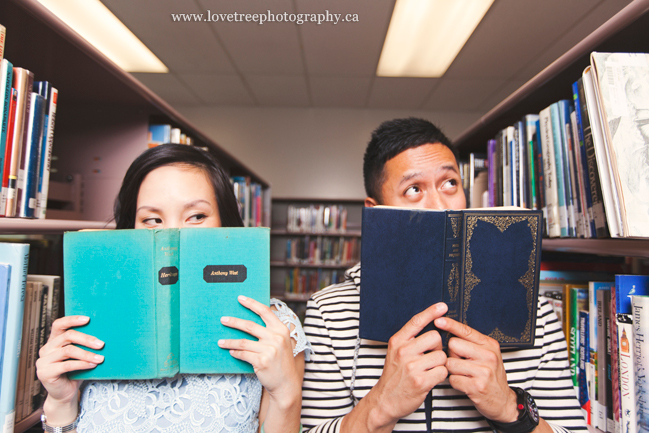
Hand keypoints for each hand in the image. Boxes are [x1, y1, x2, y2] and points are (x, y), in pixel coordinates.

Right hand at [36, 316, 104, 406]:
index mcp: (53, 341)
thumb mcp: (79, 356)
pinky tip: (93, 364)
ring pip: (68, 351)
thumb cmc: (74, 373)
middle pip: (67, 336)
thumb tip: (102, 336)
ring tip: (100, 358)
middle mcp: (46, 349)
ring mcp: (43, 361)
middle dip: (86, 339)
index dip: (72, 320)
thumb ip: (83, 346)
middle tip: (101, 344)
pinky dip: (82, 364)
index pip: (59, 324)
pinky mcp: (45, 373)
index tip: (88, 319)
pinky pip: (67, 365)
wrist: (65, 394)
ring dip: (87, 354)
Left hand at [218, 296, 300, 406]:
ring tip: (220, 342)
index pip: (265, 311)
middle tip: (223, 319)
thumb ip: (270, 331)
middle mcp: (276, 337)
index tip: (240, 298)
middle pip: (250, 325)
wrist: (286, 384)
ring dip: (229, 341)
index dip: (251, 303)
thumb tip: (251, 321)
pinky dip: (235, 353)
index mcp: (281, 329)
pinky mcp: (261, 361)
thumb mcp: (281, 343)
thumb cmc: (281, 362)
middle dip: (234, 322)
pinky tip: (231, 353)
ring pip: (243, 342)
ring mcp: (269, 350)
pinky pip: (243, 354)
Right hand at [365, 302, 447, 428]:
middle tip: (430, 357)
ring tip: (428, 370)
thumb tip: (430, 326)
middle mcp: (403, 351)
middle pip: (435, 337)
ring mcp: (412, 366)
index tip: (442, 306)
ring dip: (440, 364)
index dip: (431, 312)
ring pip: (441, 356)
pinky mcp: (421, 381)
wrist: (385, 400)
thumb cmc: (394, 376)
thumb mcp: (395, 352)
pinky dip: (440, 376)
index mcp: (397, 341)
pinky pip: (443, 371)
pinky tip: (430, 379)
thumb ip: (409, 340)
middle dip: (437, 347)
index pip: (416, 321)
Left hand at [434, 316, 517, 422]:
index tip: (439, 320)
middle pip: (453, 345)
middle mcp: (488, 356)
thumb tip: (450, 332)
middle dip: (452, 354)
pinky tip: (465, 383)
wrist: (503, 401)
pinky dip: (455, 382)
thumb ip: (473, 343)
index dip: (451, 325)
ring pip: (450, 363)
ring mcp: (483, 371)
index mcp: (490, 345)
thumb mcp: (489, 355)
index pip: (466, 330)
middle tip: (462, 362)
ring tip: (464, 374)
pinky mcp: (476, 386)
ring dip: (453, 370)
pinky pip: (452, 379)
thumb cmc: (492, 376)